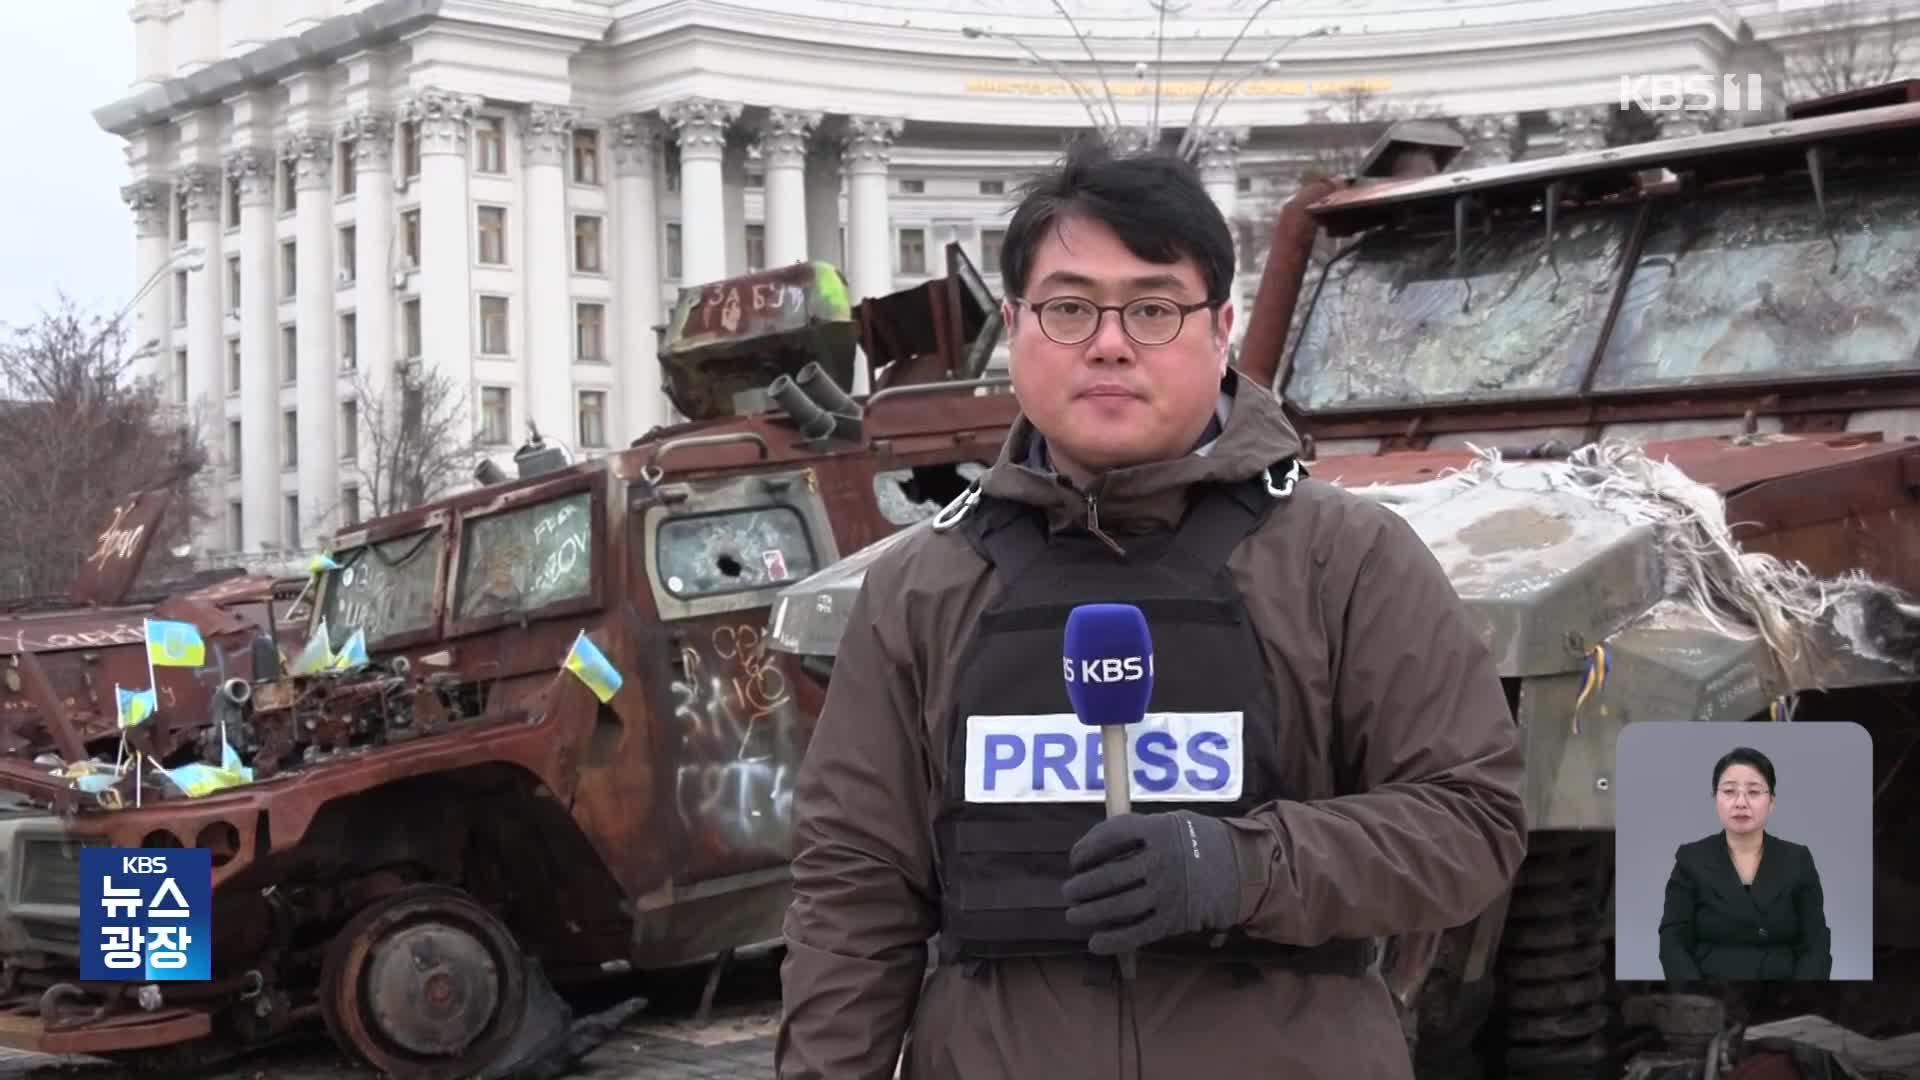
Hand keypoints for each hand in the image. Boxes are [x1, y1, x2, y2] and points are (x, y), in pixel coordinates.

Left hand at [1062, 811, 1241, 955]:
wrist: (1243, 871)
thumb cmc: (1203, 843)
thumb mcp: (1175, 822)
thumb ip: (1140, 831)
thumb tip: (1099, 843)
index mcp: (1158, 831)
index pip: (1110, 836)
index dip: (1086, 848)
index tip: (1075, 859)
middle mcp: (1160, 862)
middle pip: (1108, 876)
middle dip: (1081, 887)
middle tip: (1068, 892)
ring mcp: (1166, 893)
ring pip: (1117, 907)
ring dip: (1089, 914)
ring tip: (1074, 915)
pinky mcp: (1173, 920)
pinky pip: (1136, 934)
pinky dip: (1112, 941)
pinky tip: (1095, 942)